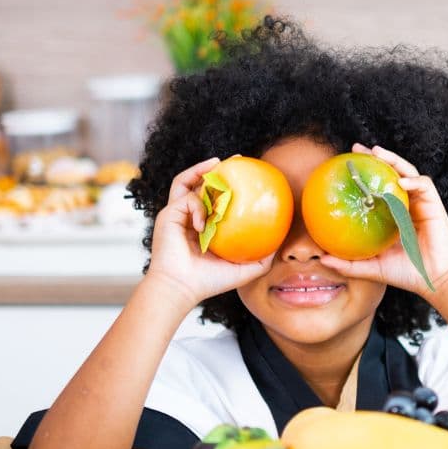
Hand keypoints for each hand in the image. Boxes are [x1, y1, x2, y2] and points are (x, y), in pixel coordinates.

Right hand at [146, 158, 273, 306]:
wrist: (182, 288)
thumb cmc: (209, 282)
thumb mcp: (244, 270)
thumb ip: (261, 258)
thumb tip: (279, 245)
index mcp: (204, 227)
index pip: (214, 199)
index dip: (227, 185)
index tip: (245, 174)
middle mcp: (189, 217)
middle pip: (199, 184)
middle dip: (214, 169)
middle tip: (234, 160)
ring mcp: (177, 215)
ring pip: (185, 183)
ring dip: (200, 171)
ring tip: (216, 163)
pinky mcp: (168, 215)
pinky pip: (186, 199)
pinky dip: (198, 205)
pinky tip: (205, 221)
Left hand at [319, 144, 447, 296]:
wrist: (436, 280)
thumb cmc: (407, 274)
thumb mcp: (373, 267)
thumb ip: (349, 264)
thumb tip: (322, 259)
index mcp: (392, 214)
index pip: (377, 187)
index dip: (364, 174)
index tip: (346, 166)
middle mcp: (406, 204)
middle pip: (391, 173)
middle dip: (376, 157)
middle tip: (356, 149)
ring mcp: (420, 203)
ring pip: (407, 172)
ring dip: (393, 160)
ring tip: (377, 152)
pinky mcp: (434, 205)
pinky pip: (423, 186)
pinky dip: (413, 181)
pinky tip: (401, 181)